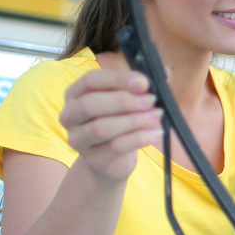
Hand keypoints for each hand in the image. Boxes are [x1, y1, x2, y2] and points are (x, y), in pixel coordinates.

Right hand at [59, 69, 162, 185]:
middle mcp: (70, 115)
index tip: (144, 82)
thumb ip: (141, 86)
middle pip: (90, 104)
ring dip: (134, 120)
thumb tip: (164, 73)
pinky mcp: (93, 159)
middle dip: (124, 101)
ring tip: (156, 115)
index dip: (118, 79)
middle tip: (151, 100)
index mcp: (75, 93)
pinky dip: (139, 138)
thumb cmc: (118, 123)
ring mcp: (78, 139)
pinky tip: (156, 133)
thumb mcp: (127, 101)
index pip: (91, 80)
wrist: (111, 161)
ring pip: (102, 128)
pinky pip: (115, 147)